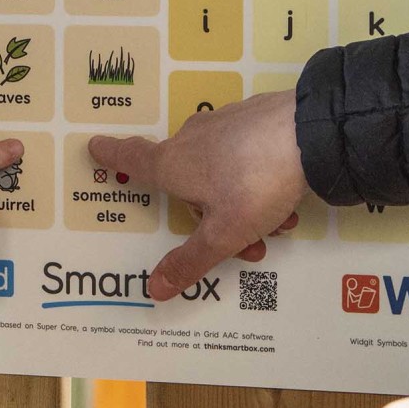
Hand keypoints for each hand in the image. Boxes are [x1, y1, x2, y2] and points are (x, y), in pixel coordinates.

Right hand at [89, 90, 309, 301]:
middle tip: (244, 245)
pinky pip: (248, 157)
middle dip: (212, 218)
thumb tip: (154, 288)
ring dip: (244, 205)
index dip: (114, 156)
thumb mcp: (224, 234)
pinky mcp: (257, 119)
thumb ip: (190, 261)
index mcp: (175, 164)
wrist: (313, 134)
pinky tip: (288, 201)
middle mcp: (194, 139)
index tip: (95, 146)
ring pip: (223, 174)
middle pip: (188, 182)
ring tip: (276, 226)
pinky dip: (261, 182)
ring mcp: (226, 124)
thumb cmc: (256, 183)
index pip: (134, 160)